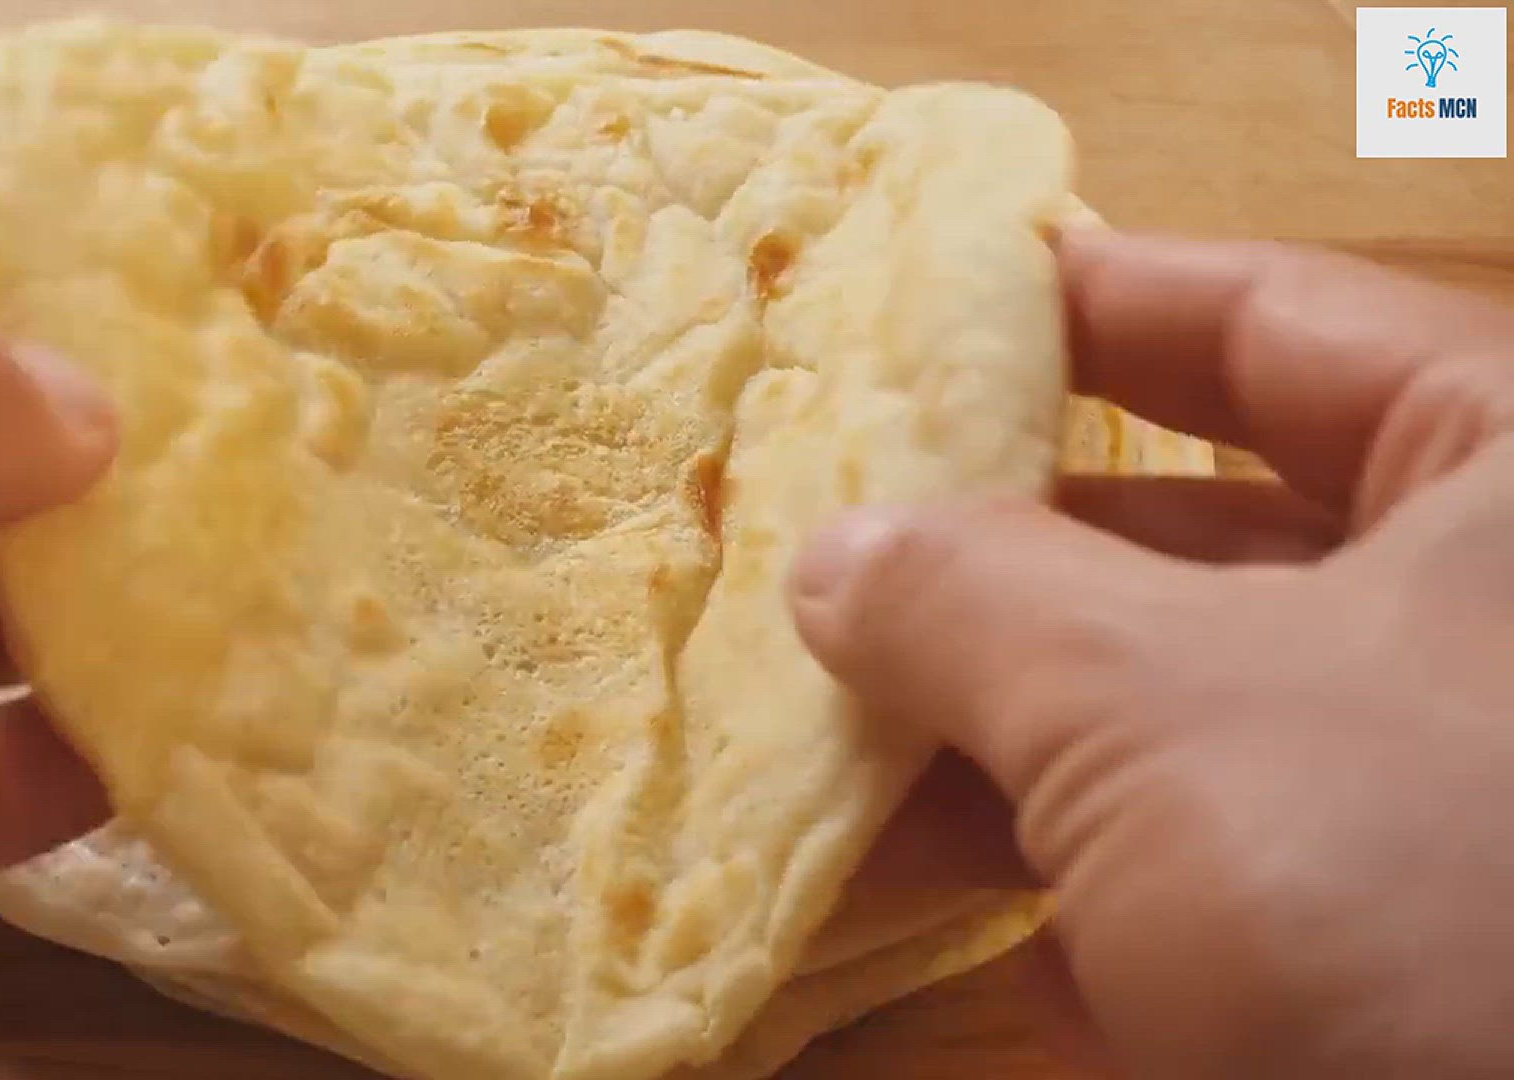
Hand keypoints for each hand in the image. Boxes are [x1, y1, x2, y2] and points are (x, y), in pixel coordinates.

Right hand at [794, 230, 1513, 1078]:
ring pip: (1179, 723)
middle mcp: (1483, 627)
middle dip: (996, 566)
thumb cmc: (1397, 887)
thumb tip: (837, 553)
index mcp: (1511, 484)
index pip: (1278, 321)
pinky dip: (1063, 892)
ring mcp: (1436, 805)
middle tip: (832, 553)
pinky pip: (1196, 876)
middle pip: (1203, 539)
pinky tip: (926, 911)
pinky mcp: (1388, 956)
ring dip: (992, 746)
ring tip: (822, 751)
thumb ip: (973, 598)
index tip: (933, 301)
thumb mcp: (1155, 711)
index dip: (1094, 300)